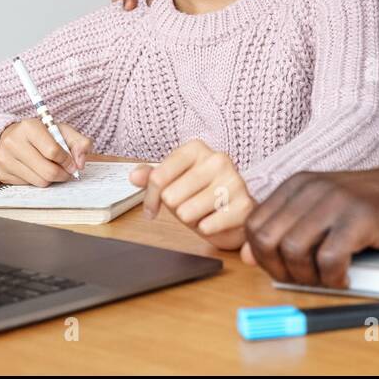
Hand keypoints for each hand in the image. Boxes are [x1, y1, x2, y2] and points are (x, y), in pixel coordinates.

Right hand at [0, 118, 91, 185]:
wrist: (11, 136)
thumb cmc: (41, 134)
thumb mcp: (61, 131)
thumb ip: (79, 142)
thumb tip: (80, 163)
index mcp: (29, 127)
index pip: (53, 151)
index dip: (67, 161)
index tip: (72, 163)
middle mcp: (13, 142)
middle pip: (47, 171)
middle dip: (62, 174)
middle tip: (66, 172)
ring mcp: (5, 159)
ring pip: (39, 181)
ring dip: (51, 179)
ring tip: (51, 169)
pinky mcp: (1, 173)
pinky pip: (28, 186)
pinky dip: (37, 180)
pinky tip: (36, 170)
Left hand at [128, 139, 254, 249]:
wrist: (237, 211)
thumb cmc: (201, 194)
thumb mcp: (173, 183)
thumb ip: (152, 177)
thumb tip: (134, 176)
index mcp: (196, 149)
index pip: (157, 177)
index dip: (151, 198)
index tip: (153, 207)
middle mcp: (217, 159)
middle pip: (170, 196)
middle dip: (176, 208)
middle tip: (189, 206)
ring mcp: (233, 180)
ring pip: (186, 212)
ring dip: (192, 219)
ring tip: (203, 212)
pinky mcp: (244, 204)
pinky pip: (206, 226)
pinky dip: (207, 229)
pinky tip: (215, 220)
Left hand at [239, 166, 378, 287]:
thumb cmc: (372, 205)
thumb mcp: (322, 208)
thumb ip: (287, 227)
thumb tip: (248, 256)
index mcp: (296, 185)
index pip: (254, 226)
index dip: (263, 257)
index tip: (285, 270)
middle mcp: (310, 189)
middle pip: (267, 239)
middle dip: (280, 270)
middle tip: (306, 279)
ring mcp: (335, 201)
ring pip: (292, 250)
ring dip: (306, 276)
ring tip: (327, 278)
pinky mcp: (359, 217)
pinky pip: (329, 259)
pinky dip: (333, 277)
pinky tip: (345, 277)